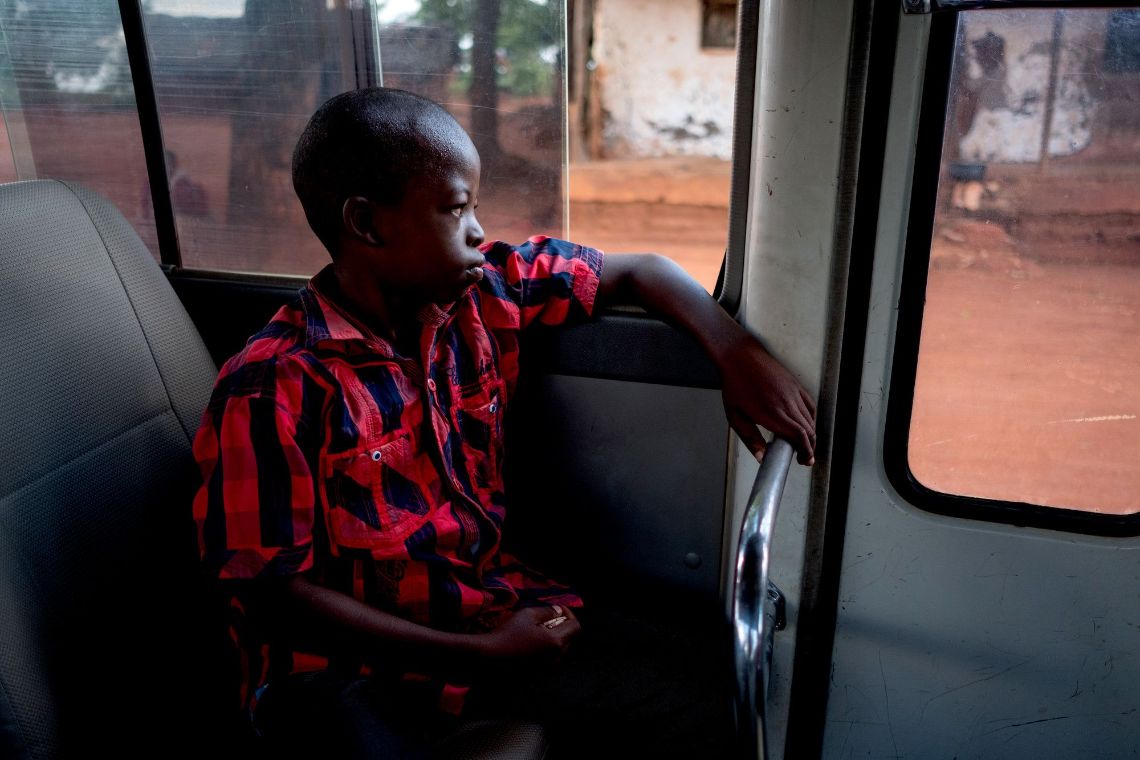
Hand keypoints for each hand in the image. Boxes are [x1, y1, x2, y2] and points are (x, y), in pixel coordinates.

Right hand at [473, 606, 580, 665]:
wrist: (487, 660)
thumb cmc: (507, 635)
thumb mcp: (527, 615)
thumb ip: (547, 612)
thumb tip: (558, 612)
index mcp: (556, 643)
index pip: (576, 627)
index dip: (570, 615)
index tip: (557, 609)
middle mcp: (556, 659)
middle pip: (568, 639)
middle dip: (561, 627)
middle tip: (545, 619)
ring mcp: (547, 670)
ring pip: (558, 651)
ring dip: (553, 639)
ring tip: (536, 632)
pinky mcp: (537, 677)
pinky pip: (548, 661)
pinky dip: (544, 651)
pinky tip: (528, 646)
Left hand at [717, 332, 815, 464]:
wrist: (741, 357)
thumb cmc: (735, 385)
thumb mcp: (736, 417)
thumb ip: (750, 438)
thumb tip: (761, 457)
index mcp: (772, 414)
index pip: (799, 437)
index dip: (806, 451)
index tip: (804, 460)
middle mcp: (786, 404)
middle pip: (809, 431)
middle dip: (810, 448)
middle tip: (804, 458)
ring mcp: (793, 394)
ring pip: (810, 419)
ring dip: (810, 435)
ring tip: (803, 444)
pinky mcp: (795, 385)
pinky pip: (810, 406)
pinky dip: (811, 418)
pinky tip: (804, 424)